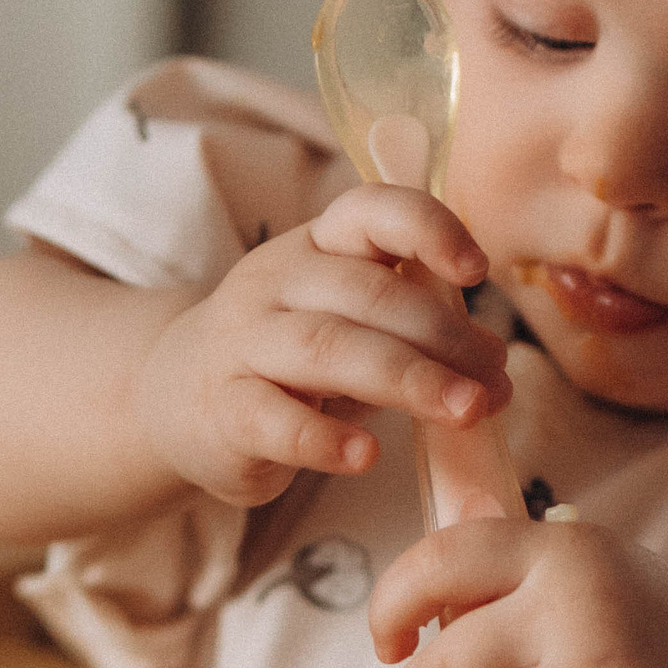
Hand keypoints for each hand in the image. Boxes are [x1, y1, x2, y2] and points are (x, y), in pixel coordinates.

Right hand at [133, 185, 512, 507]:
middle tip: (494, 385)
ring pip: (328, 349)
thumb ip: (416, 331)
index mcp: (318, 246)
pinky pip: (275, 419)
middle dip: (443, 337)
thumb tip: (493, 364)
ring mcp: (243, 344)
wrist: (173, 396)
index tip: (476, 271)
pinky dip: (324, 438)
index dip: (428, 229)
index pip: (371, 211)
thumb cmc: (286, 358)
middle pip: (368, 295)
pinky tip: (366, 456)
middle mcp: (276, 282)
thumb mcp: (346, 322)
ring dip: (407, 380)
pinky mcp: (223, 409)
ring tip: (465, 413)